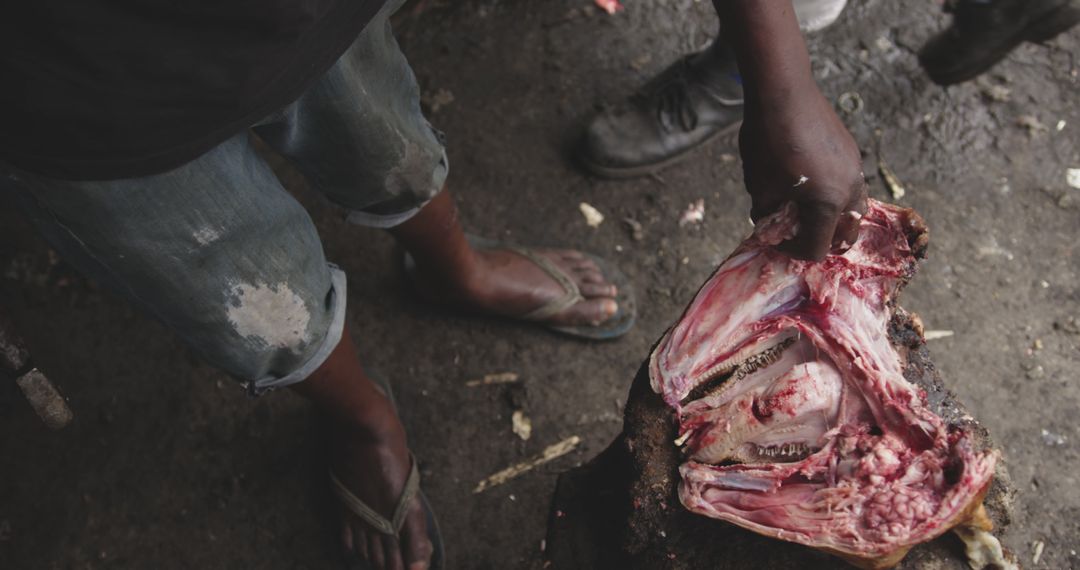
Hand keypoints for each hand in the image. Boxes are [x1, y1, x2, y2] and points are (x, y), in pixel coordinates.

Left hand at [738, 81, 866, 260]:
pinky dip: (835, 196)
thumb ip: (767, 216)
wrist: (784, 92)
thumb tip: (771, 227)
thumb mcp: (760, 187)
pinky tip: (810, 184)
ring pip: (854, 211)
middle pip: (844, 235)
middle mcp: (849, 190)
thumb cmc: (767, 141)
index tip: (776, 240)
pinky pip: (851, 187)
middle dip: (818, 239)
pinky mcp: (852, 152)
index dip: (792, 252)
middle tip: (793, 232)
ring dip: (832, 220)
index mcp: (827, 204)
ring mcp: (855, 170)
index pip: (815, 248)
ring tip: (805, 212)